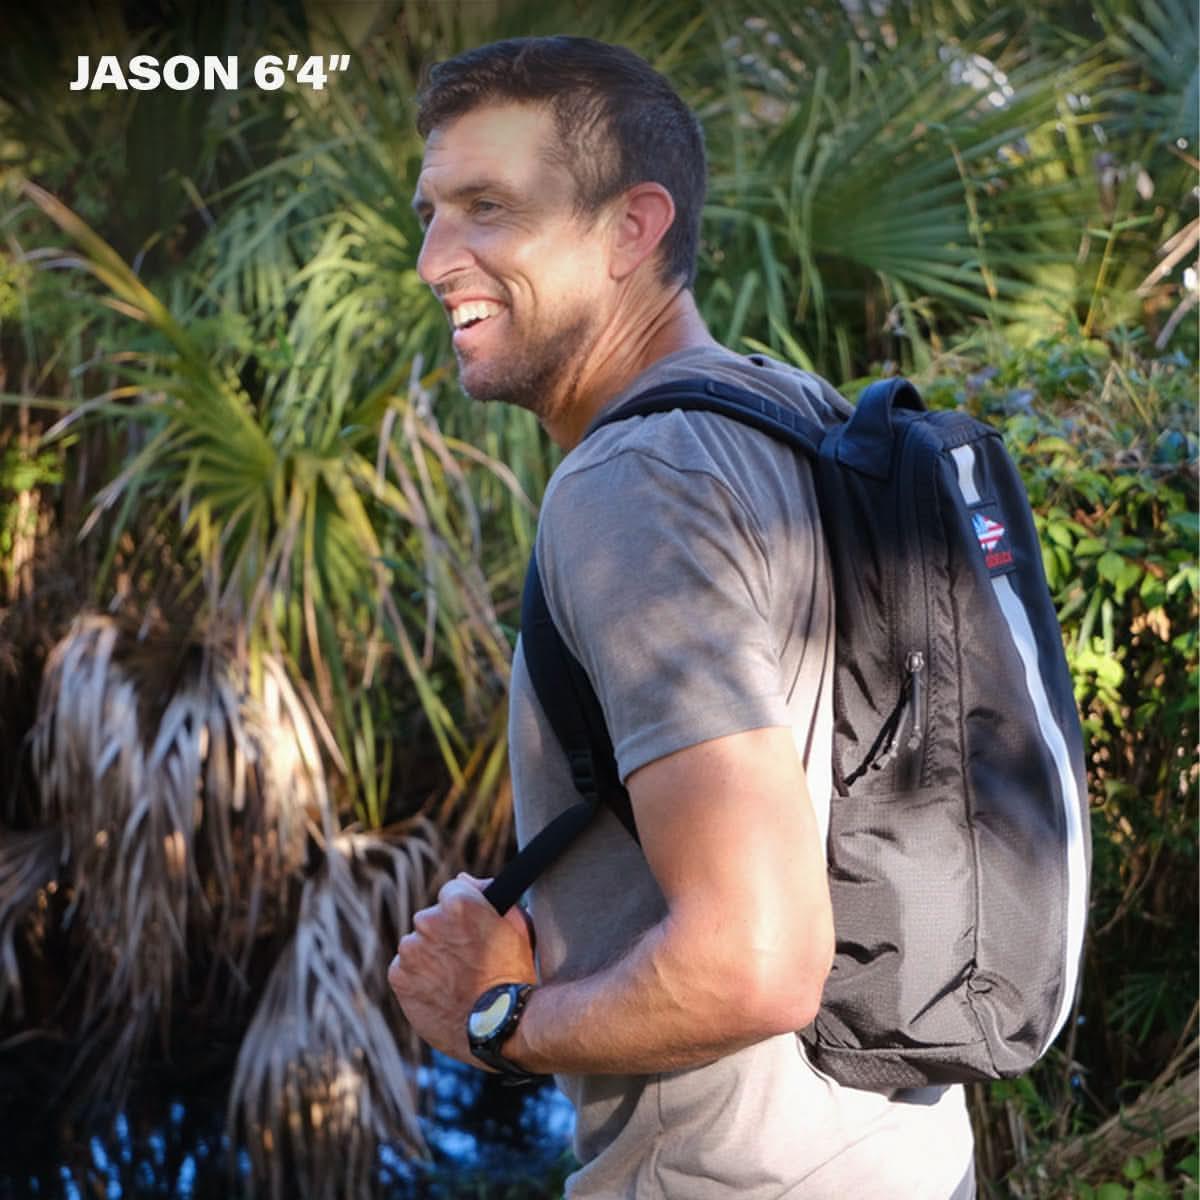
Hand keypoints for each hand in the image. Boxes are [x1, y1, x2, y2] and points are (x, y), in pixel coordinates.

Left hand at [388, 873, 536, 1066]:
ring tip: (453, 981)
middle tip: (465, 961)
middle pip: (430, 920)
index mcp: (458, 901)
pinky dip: (416, 980)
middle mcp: (428, 920)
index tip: (472, 933)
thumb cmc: (515, 973)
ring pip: (416, 946)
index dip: (464, 914)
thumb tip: (464, 880)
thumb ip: (488, 893)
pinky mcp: (398, 977)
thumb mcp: (517, 924)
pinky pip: (403, 970)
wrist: (501, 1024)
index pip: (451, 893)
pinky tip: (440, 993)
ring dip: (429, 957)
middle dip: (443, 935)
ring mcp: (411, 950)